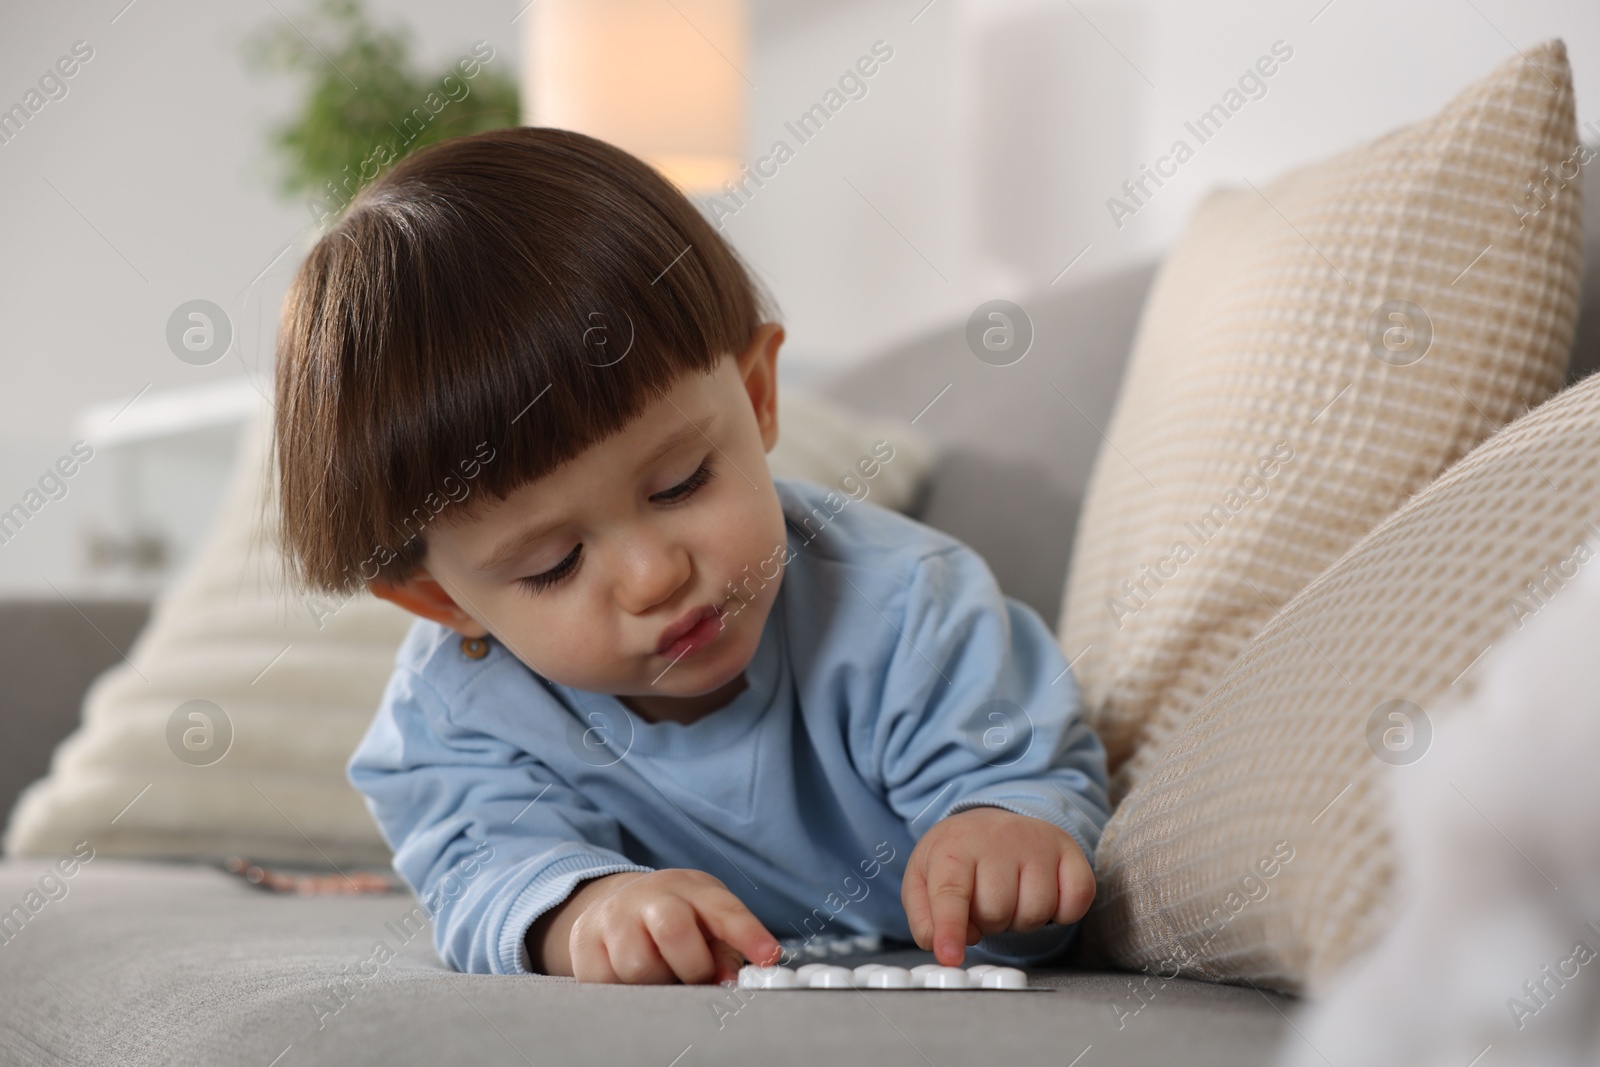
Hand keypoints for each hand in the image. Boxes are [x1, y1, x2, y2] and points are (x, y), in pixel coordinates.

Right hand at [531, 869, 780, 983]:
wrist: (619, 904)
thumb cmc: (677, 918)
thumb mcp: (706, 920)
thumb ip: (723, 949)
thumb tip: (727, 980)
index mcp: (691, 888)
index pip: (724, 909)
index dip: (748, 933)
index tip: (769, 957)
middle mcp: (649, 895)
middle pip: (672, 929)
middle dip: (692, 966)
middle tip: (696, 977)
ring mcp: (612, 915)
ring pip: (637, 965)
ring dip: (657, 982)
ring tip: (661, 974)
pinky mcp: (584, 942)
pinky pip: (606, 982)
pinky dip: (626, 990)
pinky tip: (632, 978)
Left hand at [901, 807, 1094, 965]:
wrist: (991, 824)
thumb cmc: (957, 859)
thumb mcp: (923, 882)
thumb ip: (924, 919)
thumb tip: (941, 946)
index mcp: (952, 847)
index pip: (950, 892)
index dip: (950, 928)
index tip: (950, 957)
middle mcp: (996, 839)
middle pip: (996, 912)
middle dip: (989, 923)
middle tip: (985, 902)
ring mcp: (1036, 842)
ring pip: (1035, 912)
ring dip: (1022, 919)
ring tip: (1011, 896)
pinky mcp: (1069, 851)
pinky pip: (1075, 903)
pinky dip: (1063, 913)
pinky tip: (1044, 894)